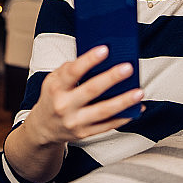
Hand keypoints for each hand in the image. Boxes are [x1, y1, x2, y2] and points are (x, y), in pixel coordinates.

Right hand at [23, 45, 144, 146]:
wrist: (43, 127)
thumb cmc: (53, 97)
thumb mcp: (53, 80)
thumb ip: (71, 69)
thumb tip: (98, 58)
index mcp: (56, 88)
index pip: (73, 72)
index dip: (89, 60)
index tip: (105, 49)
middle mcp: (64, 105)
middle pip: (91, 91)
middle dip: (111, 78)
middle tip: (128, 68)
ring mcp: (74, 121)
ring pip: (103, 111)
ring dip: (123, 101)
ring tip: (139, 91)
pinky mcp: (84, 133)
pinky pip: (107, 125)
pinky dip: (123, 117)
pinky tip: (136, 108)